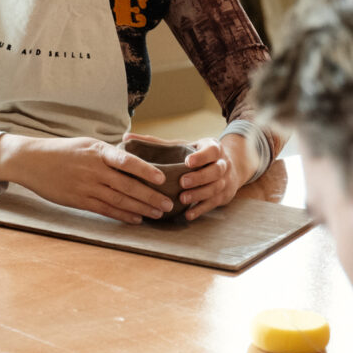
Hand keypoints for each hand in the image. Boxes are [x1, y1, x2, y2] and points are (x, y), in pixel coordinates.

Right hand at [0, 135, 173, 223]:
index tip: (163, 179)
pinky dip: (122, 215)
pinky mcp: (79, 200)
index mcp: (98, 152)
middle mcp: (94, 170)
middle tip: (169, 203)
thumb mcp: (87, 145)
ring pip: (119, 200)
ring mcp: (86, 187)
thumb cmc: (62, 151)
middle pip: (128, 186)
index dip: (146, 171)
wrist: (32, 161)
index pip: (127, 161)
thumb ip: (108, 154)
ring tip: (158, 213)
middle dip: (151, 196)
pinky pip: (105, 210)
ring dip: (141, 208)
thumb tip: (133, 162)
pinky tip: (136, 219)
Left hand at [126, 132, 254, 220]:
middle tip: (182, 182)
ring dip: (199, 194)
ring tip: (182, 199)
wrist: (227, 169)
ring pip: (215, 188)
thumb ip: (155, 143)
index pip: (211, 151)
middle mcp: (222, 164)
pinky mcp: (223, 197)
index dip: (201, 157)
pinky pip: (213, 204)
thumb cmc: (194, 156)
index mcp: (213, 149)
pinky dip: (200, 210)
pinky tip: (187, 214)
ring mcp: (224, 181)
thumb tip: (125, 138)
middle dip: (199, 177)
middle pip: (215, 171)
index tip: (187, 162)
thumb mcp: (180, 146)